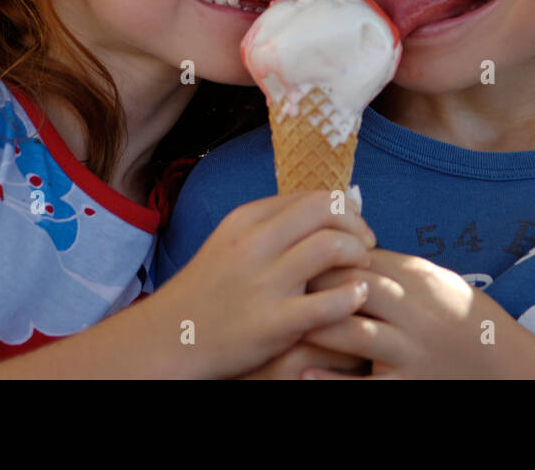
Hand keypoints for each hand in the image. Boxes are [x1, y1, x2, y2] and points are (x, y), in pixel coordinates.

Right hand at [150, 191, 376, 379]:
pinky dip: (351, 296)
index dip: (344, 209)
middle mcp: (253, 244)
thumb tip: (324, 211)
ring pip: (331, 248)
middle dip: (356, 226)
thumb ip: (272, 226)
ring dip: (357, 257)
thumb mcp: (231, 242)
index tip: (355, 228)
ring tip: (361, 272)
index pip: (312, 196)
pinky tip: (357, 298)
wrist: (168, 337)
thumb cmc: (209, 291)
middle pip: (326, 211)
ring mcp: (262, 283)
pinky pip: (327, 303)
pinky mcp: (270, 323)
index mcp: (246, 220)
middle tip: (366, 247)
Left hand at [298, 249, 534, 378]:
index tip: (292, 255)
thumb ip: (392, 265)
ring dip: (316, 328)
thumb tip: (347, 245)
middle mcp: (414, 312)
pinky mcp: (409, 385)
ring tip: (282, 325)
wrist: (503, 363)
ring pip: (354, 333)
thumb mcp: (432, 281)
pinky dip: (333, 380)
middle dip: (313, 286)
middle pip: (353, 289)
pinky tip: (302, 373)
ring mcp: (411, 351)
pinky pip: (365, 384)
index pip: (361, 259)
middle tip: (276, 286)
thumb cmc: (459, 316)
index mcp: (417, 280)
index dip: (322, 256)